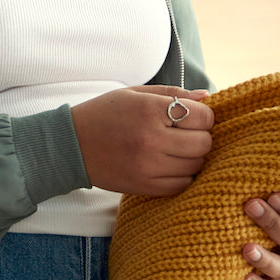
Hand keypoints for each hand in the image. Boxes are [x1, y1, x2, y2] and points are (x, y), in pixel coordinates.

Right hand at [72, 85, 213, 196]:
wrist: (71, 145)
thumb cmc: (104, 114)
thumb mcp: (136, 94)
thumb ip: (173, 94)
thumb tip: (207, 97)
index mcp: (150, 110)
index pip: (203, 117)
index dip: (204, 116)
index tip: (194, 117)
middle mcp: (151, 139)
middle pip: (203, 143)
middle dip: (201, 136)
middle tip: (187, 133)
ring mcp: (148, 166)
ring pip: (196, 166)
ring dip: (193, 157)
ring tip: (177, 149)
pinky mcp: (144, 186)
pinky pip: (181, 185)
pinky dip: (182, 176)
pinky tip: (170, 165)